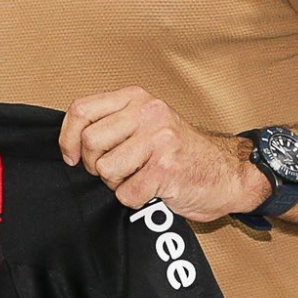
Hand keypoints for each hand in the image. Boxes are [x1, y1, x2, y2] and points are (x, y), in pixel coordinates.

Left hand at [59, 87, 268, 222]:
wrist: (229, 173)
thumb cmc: (181, 152)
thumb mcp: (146, 124)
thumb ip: (112, 124)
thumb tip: (70, 144)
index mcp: (137, 98)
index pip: (81, 109)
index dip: (68, 138)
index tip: (72, 157)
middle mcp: (148, 113)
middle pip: (90, 142)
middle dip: (96, 166)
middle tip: (116, 172)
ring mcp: (159, 140)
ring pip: (106, 170)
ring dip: (117, 184)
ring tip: (139, 179)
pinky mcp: (166, 169)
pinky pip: (127, 193)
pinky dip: (135, 199)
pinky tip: (153, 190)